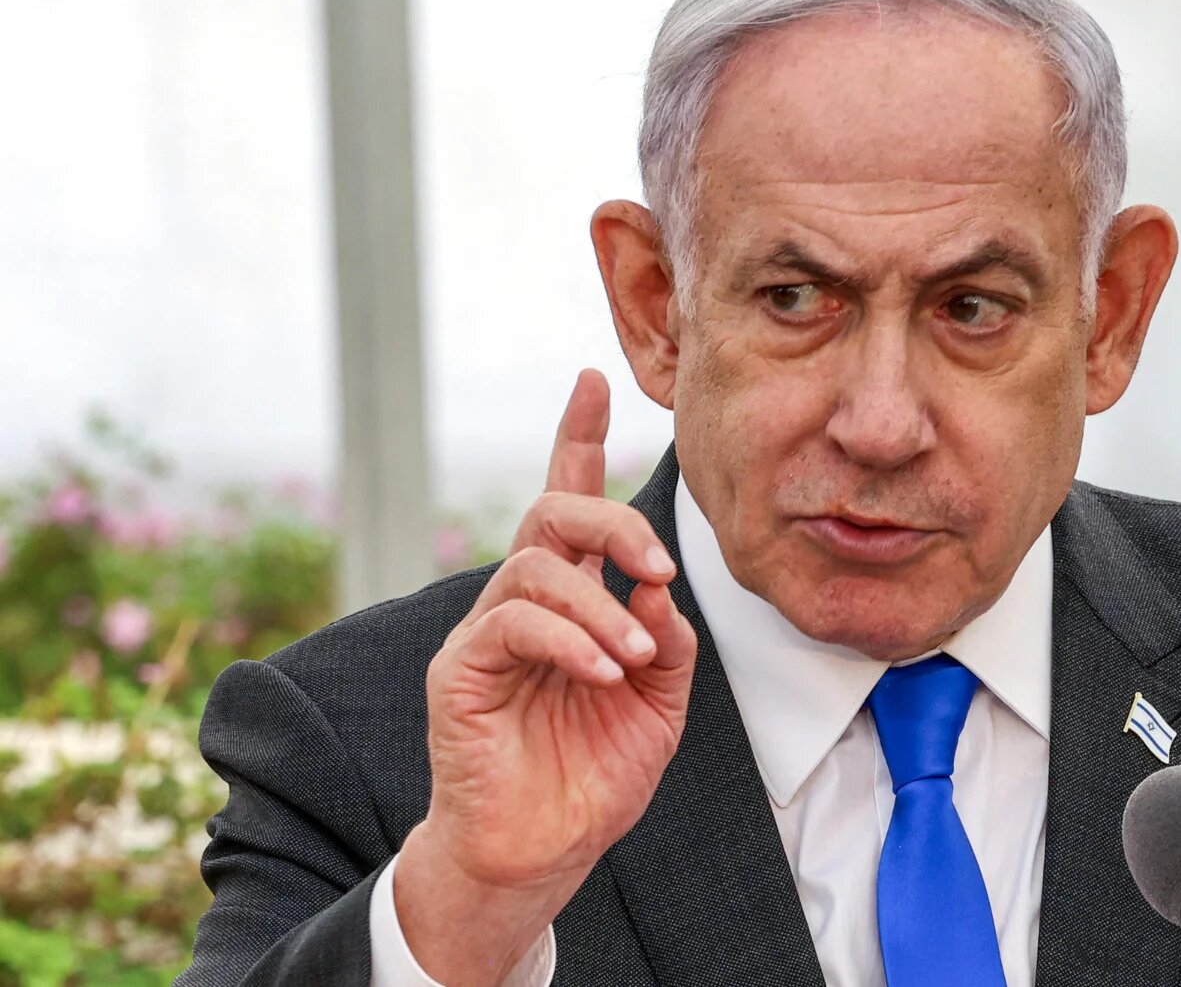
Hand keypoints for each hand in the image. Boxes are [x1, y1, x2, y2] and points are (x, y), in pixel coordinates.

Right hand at [396, 369, 695, 984]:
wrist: (544, 853)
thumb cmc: (595, 775)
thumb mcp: (660, 703)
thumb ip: (668, 639)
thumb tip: (660, 585)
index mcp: (572, 598)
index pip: (570, 499)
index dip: (578, 436)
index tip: (593, 380)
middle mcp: (525, 603)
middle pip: (553, 511)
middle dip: (613, 517)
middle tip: (663, 563)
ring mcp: (487, 633)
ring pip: (535, 566)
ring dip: (599, 603)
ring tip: (633, 654)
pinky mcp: (460, 672)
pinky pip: (513, 623)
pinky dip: (569, 638)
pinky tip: (602, 669)